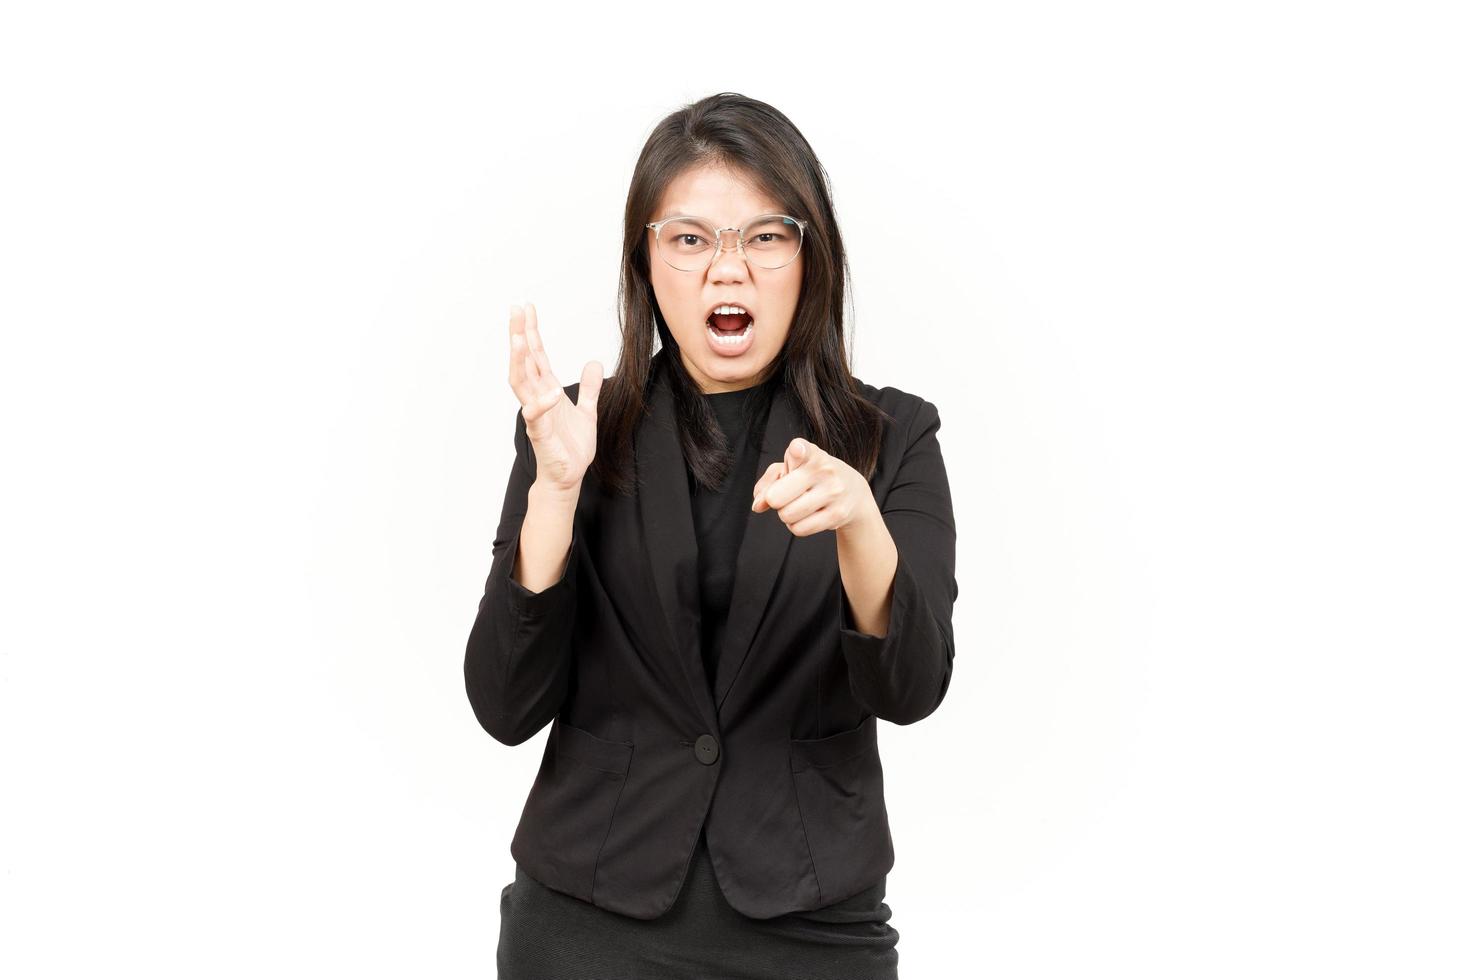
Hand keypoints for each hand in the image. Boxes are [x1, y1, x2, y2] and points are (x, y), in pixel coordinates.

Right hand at [507, 301, 602, 492]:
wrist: (569, 476)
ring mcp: (537, 415)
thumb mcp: (588, 410)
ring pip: (522, 383)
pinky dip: (541, 404)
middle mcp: (538, 398)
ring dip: (519, 361)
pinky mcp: (540, 434)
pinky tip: (550, 392)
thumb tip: (594, 362)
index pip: (537, 356)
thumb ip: (590, 388)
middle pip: (525, 362)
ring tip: (518, 339)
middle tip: (515, 310)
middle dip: (519, 336)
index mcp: (548, 390)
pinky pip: (536, 416)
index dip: (532, 332)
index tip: (527, 309)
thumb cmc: (572, 446)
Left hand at [751, 437, 879, 536]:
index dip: (796, 452)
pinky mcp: (837, 515)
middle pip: (777, 498)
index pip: (799, 450)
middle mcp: (824, 470)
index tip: (797, 451)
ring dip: (786, 515)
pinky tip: (807, 516)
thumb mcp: (790, 469)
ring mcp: (833, 492)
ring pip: (787, 516)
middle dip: (775, 501)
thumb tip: (757, 506)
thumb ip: (768, 482)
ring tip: (799, 505)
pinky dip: (796, 526)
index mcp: (810, 453)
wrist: (854, 492)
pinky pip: (799, 529)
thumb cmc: (813, 477)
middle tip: (788, 495)